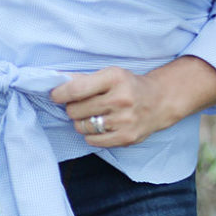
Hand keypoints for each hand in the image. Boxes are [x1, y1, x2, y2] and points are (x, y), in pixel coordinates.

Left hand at [51, 66, 178, 147]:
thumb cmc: (128, 86)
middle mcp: (121, 99)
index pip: (76, 89)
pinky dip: (91, 135)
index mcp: (115, 78)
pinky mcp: (126, 137)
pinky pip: (92, 141)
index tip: (56, 96)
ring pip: (82, 127)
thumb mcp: (110, 75)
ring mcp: (124, 120)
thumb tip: (56, 79)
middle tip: (81, 106)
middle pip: (75, 110)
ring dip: (82, 122)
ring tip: (93, 116)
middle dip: (72, 109)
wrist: (159, 101)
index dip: (60, 94)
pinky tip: (100, 127)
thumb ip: (83, 78)